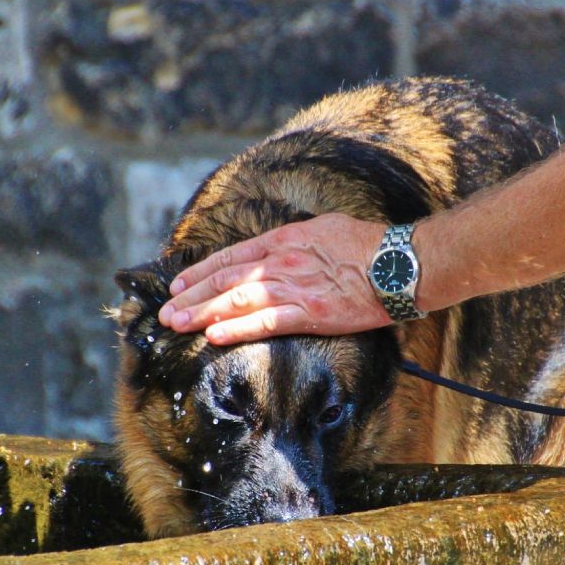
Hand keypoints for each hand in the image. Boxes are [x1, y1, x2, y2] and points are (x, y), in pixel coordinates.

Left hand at [158, 213, 392, 344]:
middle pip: (226, 279)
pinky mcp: (309, 312)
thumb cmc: (367, 245)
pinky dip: (236, 329)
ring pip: (237, 301)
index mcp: (284, 239)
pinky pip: (265, 323)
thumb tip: (276, 248)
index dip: (201, 271)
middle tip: (167, 311)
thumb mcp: (323, 228)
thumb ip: (294, 240)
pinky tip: (213, 336)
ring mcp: (293, 288)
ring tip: (178, 324)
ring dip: (203, 313)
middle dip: (192, 296)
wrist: (398, 263)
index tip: (179, 284)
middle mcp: (281, 262)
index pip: (231, 257)